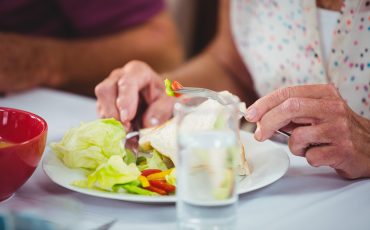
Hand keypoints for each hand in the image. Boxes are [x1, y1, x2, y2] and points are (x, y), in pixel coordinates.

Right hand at [95, 60, 174, 128]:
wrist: (159, 100)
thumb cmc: (165, 97)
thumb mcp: (171, 102)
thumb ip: (162, 110)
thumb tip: (148, 122)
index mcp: (137, 72)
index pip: (126, 81)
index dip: (125, 100)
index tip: (127, 118)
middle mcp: (118, 77)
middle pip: (105, 91)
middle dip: (113, 113)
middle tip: (126, 128)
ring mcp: (109, 90)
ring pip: (101, 105)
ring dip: (112, 122)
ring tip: (129, 132)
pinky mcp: (104, 105)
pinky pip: (101, 116)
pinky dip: (111, 128)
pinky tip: (125, 133)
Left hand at [245, 84, 369, 178]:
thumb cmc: (336, 128)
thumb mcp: (317, 111)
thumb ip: (292, 111)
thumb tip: (260, 117)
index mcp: (324, 94)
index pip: (288, 92)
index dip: (264, 103)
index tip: (250, 115)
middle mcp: (332, 108)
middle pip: (289, 108)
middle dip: (268, 122)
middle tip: (259, 134)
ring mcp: (338, 128)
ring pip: (297, 136)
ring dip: (294, 146)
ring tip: (307, 146)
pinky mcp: (342, 150)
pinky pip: (310, 156)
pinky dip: (308, 157)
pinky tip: (320, 153)